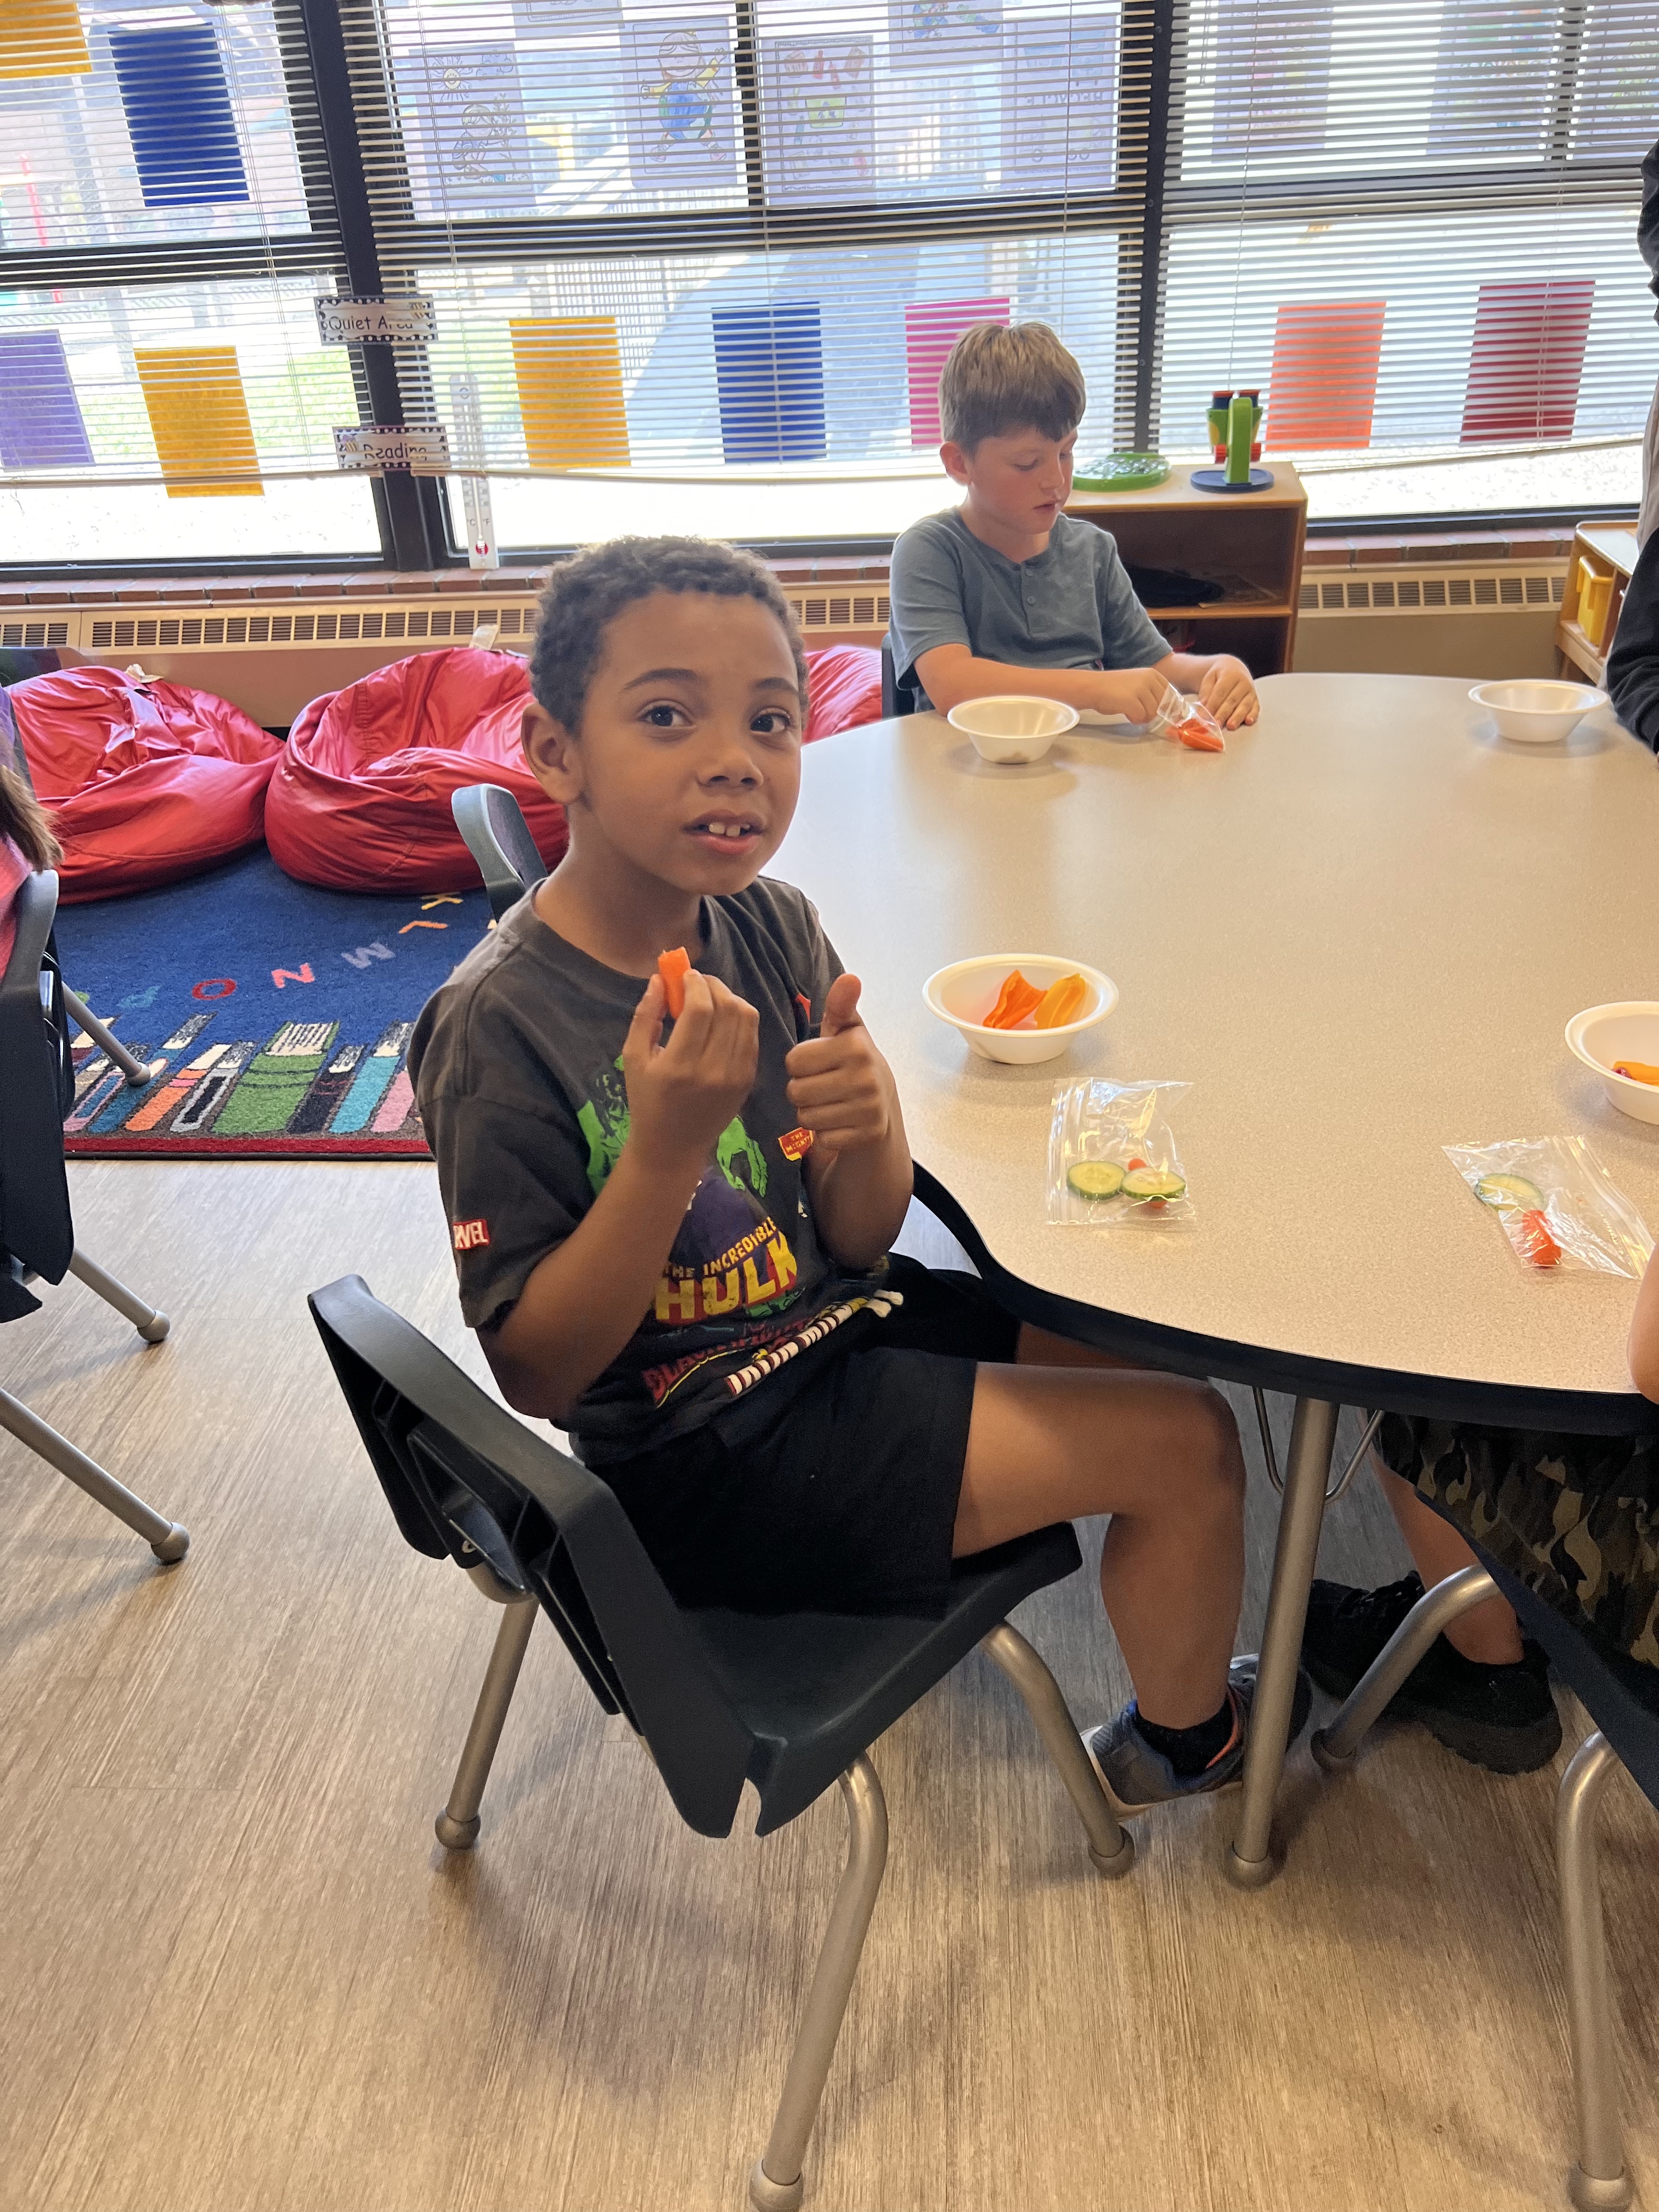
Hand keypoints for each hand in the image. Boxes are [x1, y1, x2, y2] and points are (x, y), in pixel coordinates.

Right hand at [621, 968, 758, 1175]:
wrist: (674, 1145)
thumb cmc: (647, 1100)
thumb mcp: (633, 1059)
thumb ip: (645, 1016)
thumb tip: (659, 979)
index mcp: (680, 1066)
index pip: (700, 1009)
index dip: (695, 983)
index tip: (685, 975)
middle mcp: (713, 1070)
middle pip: (727, 1008)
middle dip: (713, 985)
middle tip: (697, 982)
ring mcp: (736, 1076)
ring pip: (746, 1018)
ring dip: (729, 998)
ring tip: (711, 998)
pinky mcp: (749, 1080)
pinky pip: (752, 1036)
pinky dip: (740, 1019)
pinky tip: (723, 1019)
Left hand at [784, 974, 895, 1157]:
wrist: (883, 1107)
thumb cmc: (853, 1063)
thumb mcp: (846, 1031)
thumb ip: (841, 1005)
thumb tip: (850, 977)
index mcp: (855, 1046)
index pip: (793, 1061)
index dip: (800, 1064)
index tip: (818, 1063)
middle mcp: (865, 1076)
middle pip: (796, 1091)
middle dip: (802, 1090)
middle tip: (822, 1086)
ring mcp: (868, 1108)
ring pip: (805, 1117)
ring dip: (812, 1113)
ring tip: (830, 1103)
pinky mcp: (867, 1135)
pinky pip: (821, 1139)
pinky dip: (826, 1134)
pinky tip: (839, 1122)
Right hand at [1093, 665, 1173, 723]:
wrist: (1093, 687)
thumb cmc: (1114, 688)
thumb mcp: (1137, 684)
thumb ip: (1152, 692)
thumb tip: (1167, 709)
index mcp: (1152, 674)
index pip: (1170, 692)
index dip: (1168, 706)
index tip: (1162, 713)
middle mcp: (1148, 678)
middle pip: (1162, 705)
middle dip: (1153, 713)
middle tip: (1139, 712)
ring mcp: (1140, 689)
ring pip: (1153, 712)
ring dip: (1143, 717)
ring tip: (1131, 712)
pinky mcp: (1131, 700)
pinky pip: (1141, 717)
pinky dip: (1134, 719)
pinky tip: (1127, 714)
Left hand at [1197, 655, 1258, 728]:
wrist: (1234, 669)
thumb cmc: (1219, 676)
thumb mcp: (1210, 678)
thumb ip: (1205, 692)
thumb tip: (1203, 706)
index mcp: (1230, 675)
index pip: (1221, 692)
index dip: (1213, 705)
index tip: (1206, 716)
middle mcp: (1243, 682)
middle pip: (1232, 700)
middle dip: (1223, 714)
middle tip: (1216, 724)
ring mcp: (1251, 691)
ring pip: (1244, 705)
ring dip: (1237, 717)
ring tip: (1231, 726)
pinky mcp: (1255, 700)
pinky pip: (1256, 708)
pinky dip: (1253, 715)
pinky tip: (1248, 721)